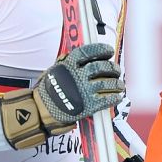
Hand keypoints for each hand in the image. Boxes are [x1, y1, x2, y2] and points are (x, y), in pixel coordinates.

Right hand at [0, 43, 123, 149]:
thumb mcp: (55, 71)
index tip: (108, 51)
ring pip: (107, 83)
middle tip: (116, 69)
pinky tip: (117, 96)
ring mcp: (83, 90)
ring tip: (119, 84)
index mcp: (69, 65)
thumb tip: (80, 54)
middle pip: (101, 67)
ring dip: (116, 83)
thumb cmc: (48, 91)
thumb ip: (67, 62)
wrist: (42, 111)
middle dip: (112, 68)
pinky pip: (106, 99)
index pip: (88, 52)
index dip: (101, 50)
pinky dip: (114, 97)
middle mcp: (77, 76)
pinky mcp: (88, 105)